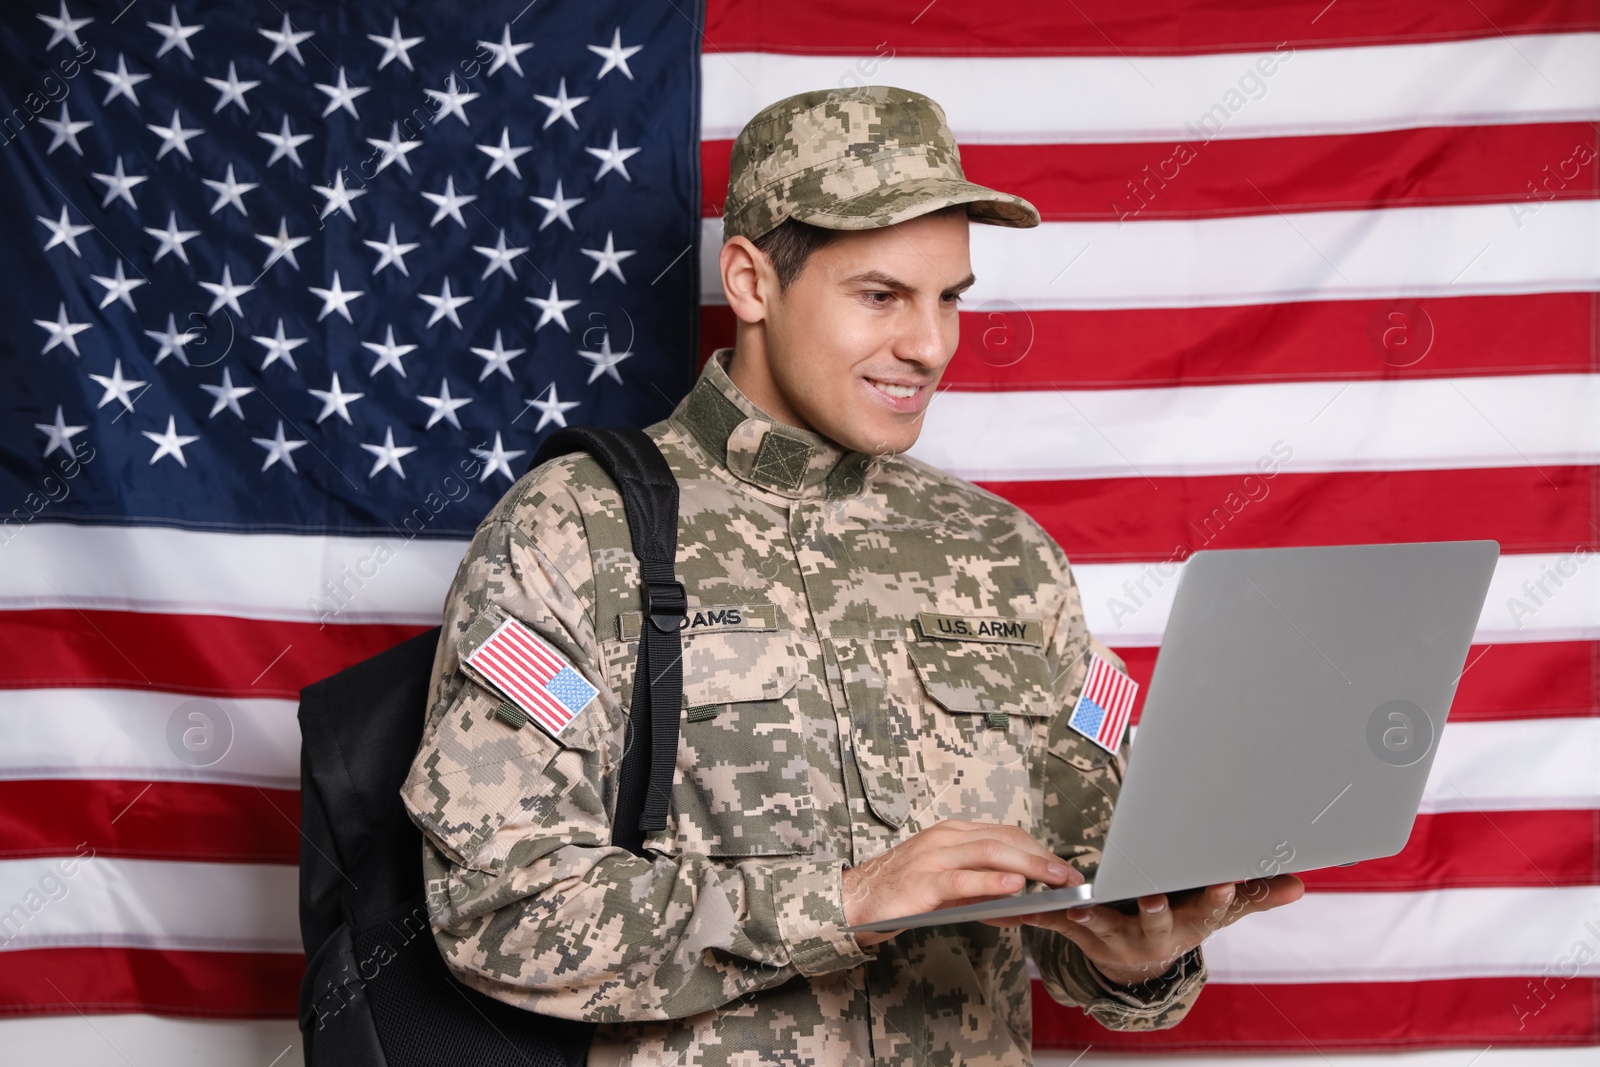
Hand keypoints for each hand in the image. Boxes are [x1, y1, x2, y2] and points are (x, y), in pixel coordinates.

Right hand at [841, 820, 1081, 947]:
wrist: (858, 901)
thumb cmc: (905, 893)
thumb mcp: (951, 888)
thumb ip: (986, 891)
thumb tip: (1026, 903)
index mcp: (954, 833)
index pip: (1007, 835)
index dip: (1040, 850)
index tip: (1065, 868)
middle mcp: (947, 838)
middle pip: (1005, 839)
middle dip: (1043, 857)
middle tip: (1072, 875)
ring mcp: (934, 856)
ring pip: (990, 852)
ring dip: (1029, 865)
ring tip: (1056, 878)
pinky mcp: (924, 881)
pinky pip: (963, 878)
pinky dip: (993, 881)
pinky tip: (1016, 885)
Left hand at [984, 875, 1304, 986]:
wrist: (1138, 962)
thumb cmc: (1181, 920)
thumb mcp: (1217, 911)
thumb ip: (1255, 895)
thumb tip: (1298, 883)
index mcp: (1190, 922)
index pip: (1210, 909)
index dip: (1218, 897)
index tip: (1225, 880)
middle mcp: (1153, 933)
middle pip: (1156, 919)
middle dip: (1155, 908)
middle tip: (1151, 895)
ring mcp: (1116, 936)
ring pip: (1104, 925)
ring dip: (1091, 917)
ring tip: (1080, 907)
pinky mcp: (1080, 932)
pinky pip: (1056, 922)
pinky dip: (1038, 913)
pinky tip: (1023, 905)